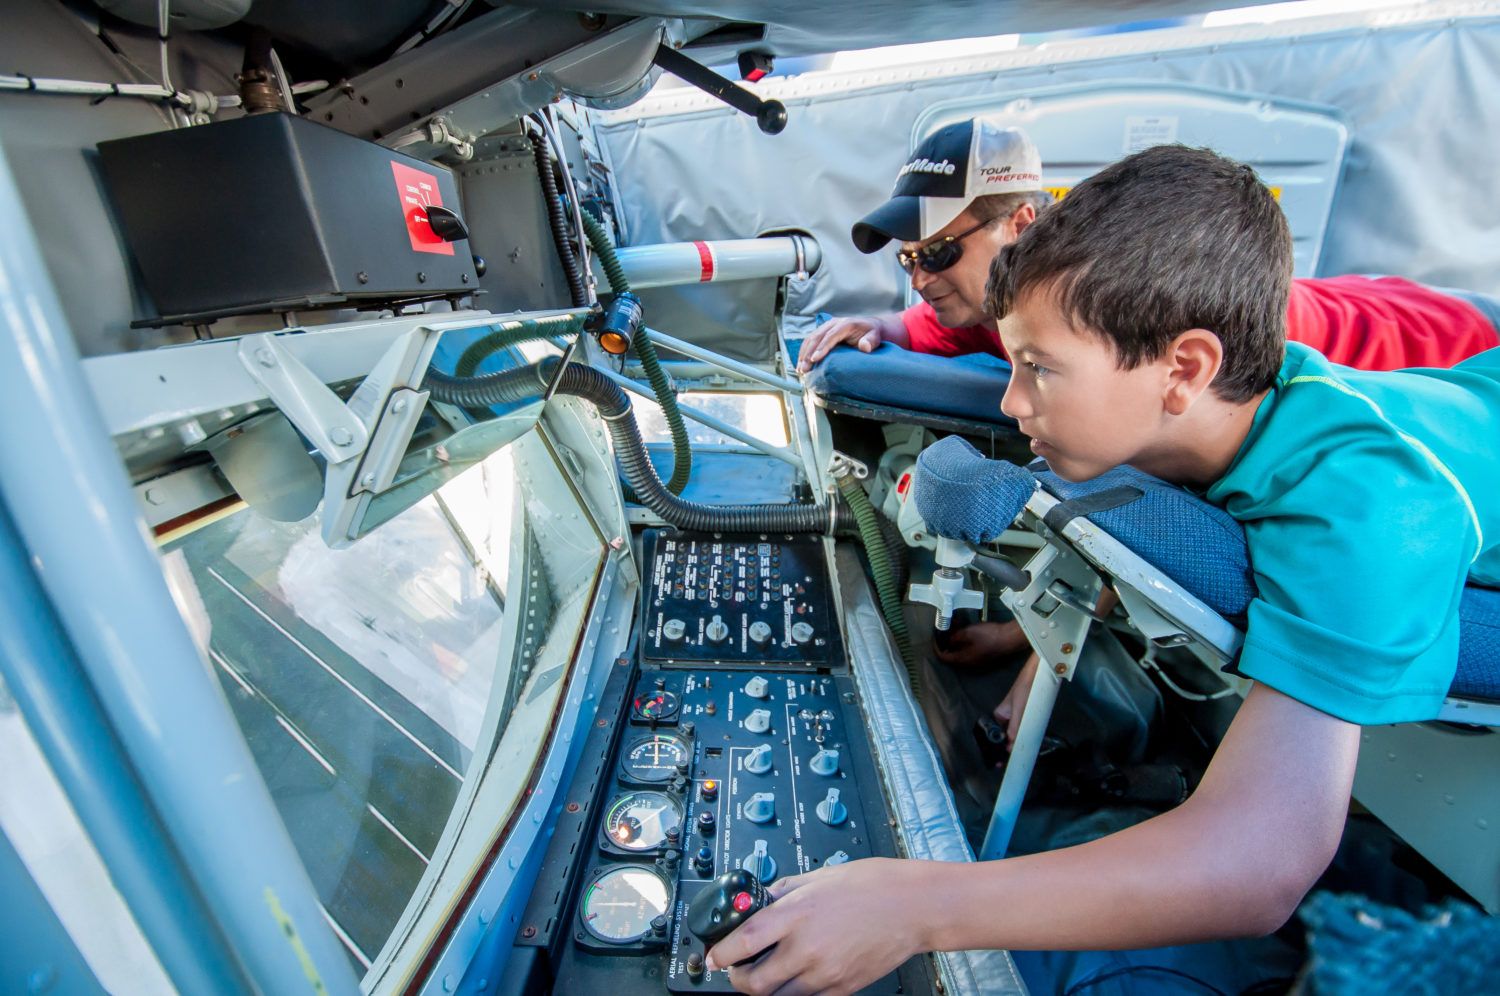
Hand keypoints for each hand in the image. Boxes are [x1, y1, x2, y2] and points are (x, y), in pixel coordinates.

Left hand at [705, 858, 924, 995]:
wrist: (912, 906)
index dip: (721, 954)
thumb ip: (785, 891)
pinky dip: (795, 993)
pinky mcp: (842, 988)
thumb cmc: (872, 885)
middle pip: (754, 982)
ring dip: (765, 989)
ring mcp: (825, 973)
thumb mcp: (818, 876)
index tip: (714, 957)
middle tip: (736, 970)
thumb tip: (761, 901)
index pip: (742, 942)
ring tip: (766, 973)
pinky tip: (796, 978)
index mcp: (795, 914)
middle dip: (738, 979)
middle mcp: (806, 947)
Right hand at [796, 315, 885, 372]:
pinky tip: (801, 363)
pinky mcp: (822, 332)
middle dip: (808, 354)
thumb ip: (870, 341)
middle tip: (804, 369)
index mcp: (845, 324)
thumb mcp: (875, 337)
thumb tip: (864, 347)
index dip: (822, 347)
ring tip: (800, 369)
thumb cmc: (871, 334)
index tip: (814, 359)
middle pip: (817, 337)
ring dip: (803, 354)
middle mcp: (833, 323)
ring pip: (810, 339)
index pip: (830, 336)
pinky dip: (804, 352)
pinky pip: (810, 341)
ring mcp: (826, 327)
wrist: (869, 327)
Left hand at [933, 620, 1027, 668]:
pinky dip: (964, 642)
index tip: (934, 637)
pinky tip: (966, 631)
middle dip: (946, 642)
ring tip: (955, 627)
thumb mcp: (967, 633)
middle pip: (952, 656)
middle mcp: (969, 664)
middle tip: (944, 630)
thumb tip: (948, 642)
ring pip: (961, 652)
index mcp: (963, 660)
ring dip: (956, 641)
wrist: (1009, 638)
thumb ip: (954, 638)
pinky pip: (969, 650)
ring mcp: (978, 661)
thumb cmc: (988, 636)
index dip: (936, 647)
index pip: (943, 657)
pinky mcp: (984, 656)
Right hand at [991, 652, 1039, 755]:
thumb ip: (1015, 728)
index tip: (999, 761)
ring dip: (1019, 742)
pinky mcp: (1028, 715)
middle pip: (1006, 736)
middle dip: (1010, 747)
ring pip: (1016, 733)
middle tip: (1014, 760)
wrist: (1038, 675)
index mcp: (999, 715)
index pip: (997, 735)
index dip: (998, 748)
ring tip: (1023, 753)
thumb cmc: (1025, 689)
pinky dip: (1027, 735)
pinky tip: (1031, 742)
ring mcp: (1017, 716)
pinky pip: (1025, 728)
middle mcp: (1006, 717)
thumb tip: (1011, 746)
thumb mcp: (1019, 710)